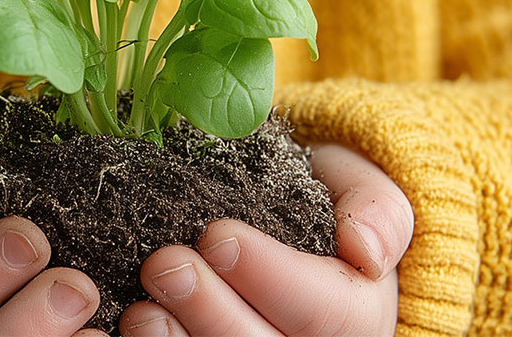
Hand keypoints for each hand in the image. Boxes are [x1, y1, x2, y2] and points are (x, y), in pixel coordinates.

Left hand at [118, 144, 413, 335]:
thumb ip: (376, 210)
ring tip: (142, 308)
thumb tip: (366, 252)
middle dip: (210, 311)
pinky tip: (135, 325)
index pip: (321, 309)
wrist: (299, 233)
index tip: (218, 234)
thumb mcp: (364, 188)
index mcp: (358, 314)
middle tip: (166, 263)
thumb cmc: (326, 208)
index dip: (267, 275)